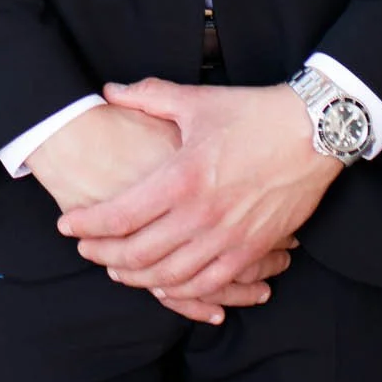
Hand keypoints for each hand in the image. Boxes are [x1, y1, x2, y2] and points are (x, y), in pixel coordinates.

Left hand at [29, 102, 292, 325]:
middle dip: (104, 255)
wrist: (315, 132)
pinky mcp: (253, 249)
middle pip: (139, 253)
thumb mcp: (196, 100)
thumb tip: (110, 91)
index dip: (87, 225)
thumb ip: (148, 96)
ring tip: (118, 270)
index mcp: (182, 177)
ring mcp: (230, 237)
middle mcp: (202, 215)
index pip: (120, 215)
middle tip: (85, 250)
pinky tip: (166, 284)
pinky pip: (211, 284)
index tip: (66, 224)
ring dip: (138, 277)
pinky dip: (183, 290)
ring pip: (172, 276)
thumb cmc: (253, 113)